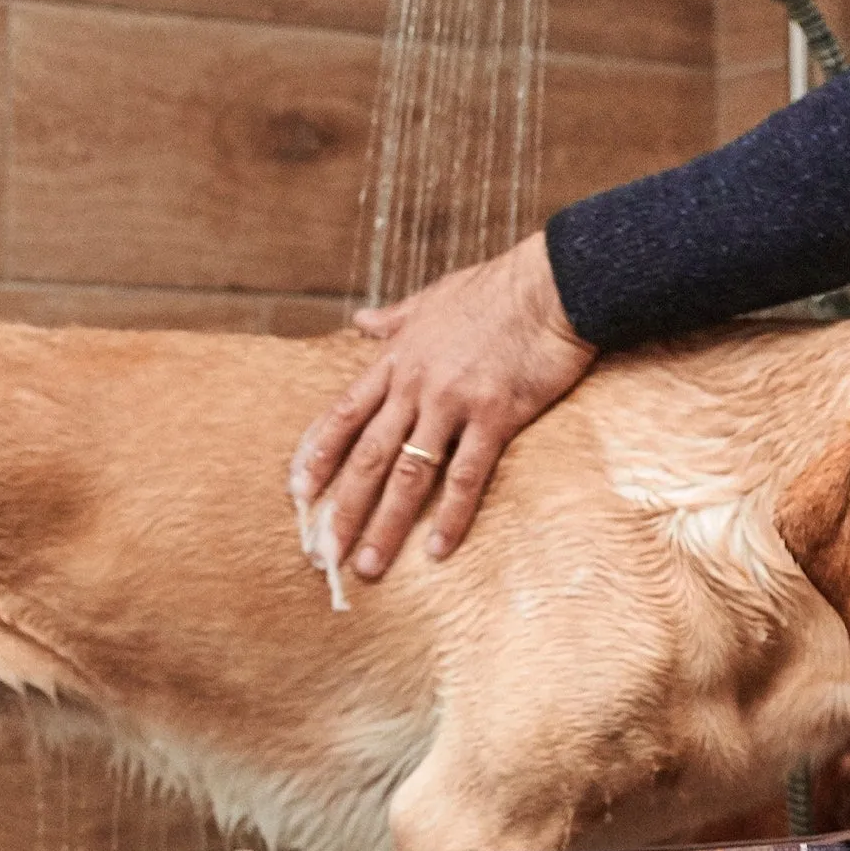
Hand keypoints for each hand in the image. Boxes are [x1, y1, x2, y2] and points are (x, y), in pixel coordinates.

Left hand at [291, 234, 596, 581]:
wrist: (551, 284)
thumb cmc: (496, 289)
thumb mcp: (432, 298)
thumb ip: (394, 318)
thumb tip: (361, 322)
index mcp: (396, 359)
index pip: (344, 415)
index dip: (318, 456)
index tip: (298, 494)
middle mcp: (415, 385)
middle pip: (367, 457)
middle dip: (342, 509)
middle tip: (324, 554)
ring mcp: (452, 402)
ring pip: (408, 475)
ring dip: (385, 525)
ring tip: (368, 566)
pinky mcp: (494, 416)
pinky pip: (466, 477)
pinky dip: (451, 516)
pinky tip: (438, 550)